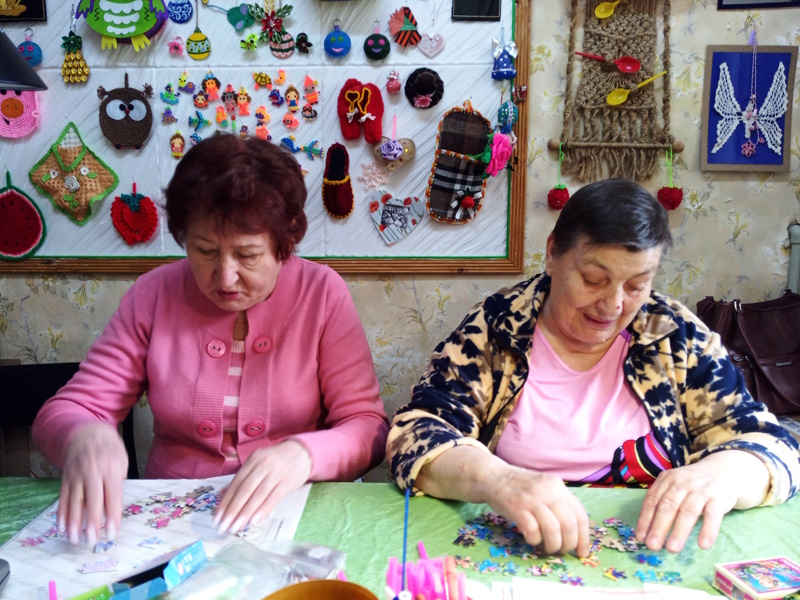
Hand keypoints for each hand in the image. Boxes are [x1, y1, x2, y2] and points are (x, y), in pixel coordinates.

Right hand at [58, 423, 127, 545]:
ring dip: (74, 522)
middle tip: (92, 541)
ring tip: (74, 540)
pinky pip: (63, 497)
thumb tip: (114, 509)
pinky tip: (62, 527)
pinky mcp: (66, 477)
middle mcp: (92, 471)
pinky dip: (62, 513)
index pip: (113, 496)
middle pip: (92, 500)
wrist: (87, 432)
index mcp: (111, 468)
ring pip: (74, 501)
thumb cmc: (110, 449)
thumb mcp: (122, 461)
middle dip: (92, 522)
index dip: (112, 516)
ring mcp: (76, 474)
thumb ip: (118, 483)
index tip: (112, 534)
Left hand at [213, 440, 311, 533]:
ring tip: (236, 527)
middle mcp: (263, 465)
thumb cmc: (276, 461)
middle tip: (224, 526)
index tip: (217, 517)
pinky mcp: (288, 481)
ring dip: (246, 512)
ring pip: (258, 494)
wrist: (302, 453)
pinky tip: (255, 520)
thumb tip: (224, 497)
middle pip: (245, 489)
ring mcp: (276, 473)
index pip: (236, 482)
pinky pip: (274, 497)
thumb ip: (244, 478)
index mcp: (253, 460)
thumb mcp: (259, 463)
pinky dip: (264, 509)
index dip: (226, 500)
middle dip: (233, 509)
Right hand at [484, 464, 590, 556]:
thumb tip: (574, 534)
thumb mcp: (543, 488)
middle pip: (569, 525)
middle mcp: (548, 490)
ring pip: (553, 530)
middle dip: (568, 544)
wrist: (492, 476)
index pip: (580, 515)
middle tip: (561, 551)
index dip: (584, 538)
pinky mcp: (516, 507)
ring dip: (552, 546)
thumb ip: (558, 504)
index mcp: (558, 486)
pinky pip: (532, 531)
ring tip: (547, 548)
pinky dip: (534, 541)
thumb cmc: (520, 487)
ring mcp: (532, 498)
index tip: (582, 552)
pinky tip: (531, 539)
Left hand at [636, 459, 742, 552]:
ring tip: (672, 549)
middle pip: (668, 506)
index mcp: (667, 479)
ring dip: (679, 531)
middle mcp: (683, 482)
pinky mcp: (719, 499)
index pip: (653, 499)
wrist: (723, 471)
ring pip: (688, 511)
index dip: (645, 519)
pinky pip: (713, 515)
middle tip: (652, 546)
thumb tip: (647, 531)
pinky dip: (708, 530)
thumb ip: (662, 503)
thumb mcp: (674, 487)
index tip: (640, 537)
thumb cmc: (693, 485)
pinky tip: (703, 545)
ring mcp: (702, 490)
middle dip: (659, 527)